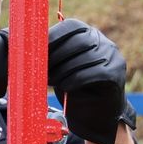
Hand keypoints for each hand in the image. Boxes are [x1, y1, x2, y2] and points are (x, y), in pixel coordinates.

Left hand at [46, 19, 127, 143]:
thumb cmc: (74, 89)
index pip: (72, 26)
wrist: (96, 116)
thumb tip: (27, 47)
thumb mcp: (61, 67)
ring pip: (85, 58)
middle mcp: (105, 43)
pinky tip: (64, 87)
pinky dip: (74, 80)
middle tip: (40, 69)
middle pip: (78, 41)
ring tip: (49, 80)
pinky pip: (93, 73)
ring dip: (62, 70)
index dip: (53, 36)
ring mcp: (113, 58)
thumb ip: (52, 55)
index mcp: (90, 34)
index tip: (35, 49)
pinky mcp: (115, 74)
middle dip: (56, 55)